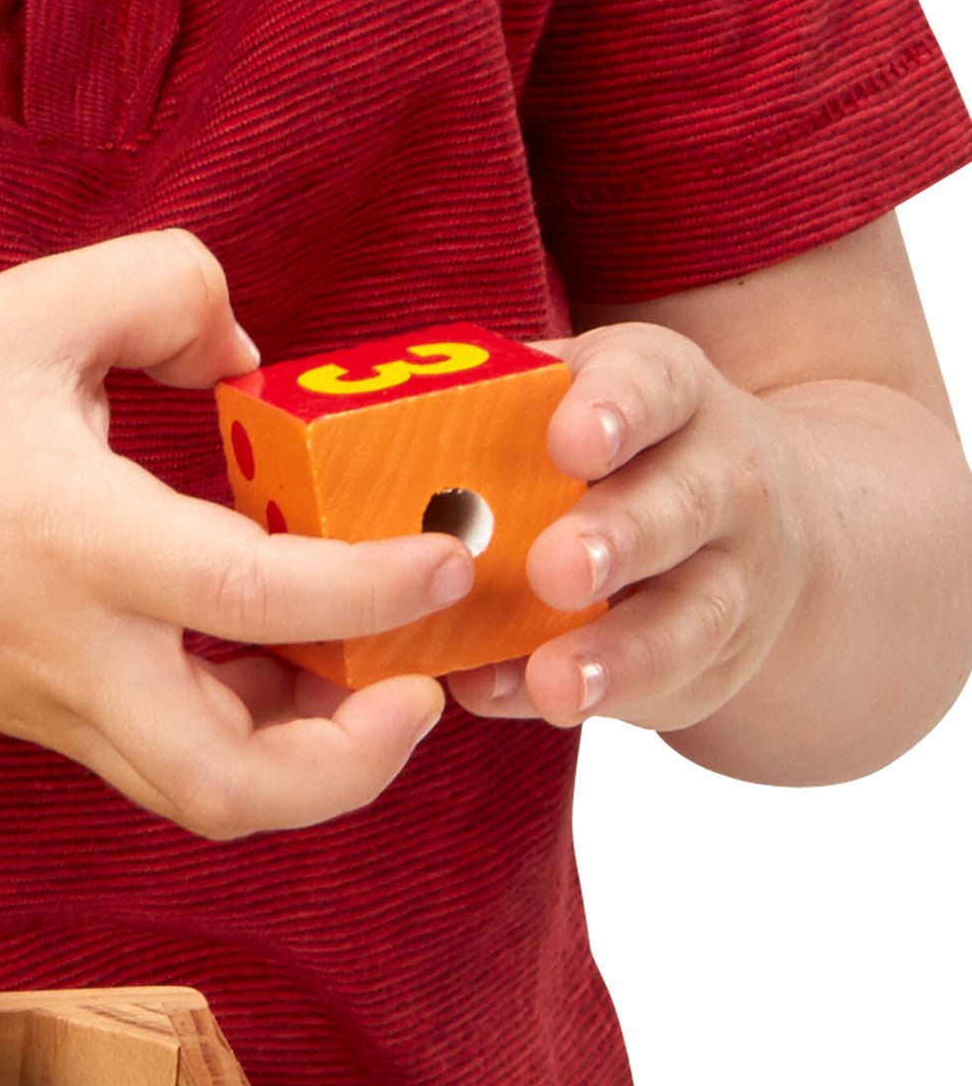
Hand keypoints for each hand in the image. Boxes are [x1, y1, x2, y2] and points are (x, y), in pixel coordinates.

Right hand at [0, 231, 473, 836]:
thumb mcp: (30, 310)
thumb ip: (168, 294)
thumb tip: (254, 360)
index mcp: (79, 542)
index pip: (259, 593)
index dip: (375, 589)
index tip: (448, 558)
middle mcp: (77, 654)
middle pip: (233, 788)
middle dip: (357, 764)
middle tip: (417, 690)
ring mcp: (61, 706)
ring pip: (207, 795)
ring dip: (312, 756)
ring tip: (365, 670)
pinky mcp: (54, 721)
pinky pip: (176, 760)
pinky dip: (253, 729)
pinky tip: (279, 657)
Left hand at [448, 322, 806, 731]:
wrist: (740, 526)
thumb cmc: (610, 460)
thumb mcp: (569, 414)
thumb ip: (489, 428)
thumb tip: (344, 478)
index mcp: (662, 394)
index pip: (652, 385)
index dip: (615, 410)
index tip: (572, 443)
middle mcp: (716, 475)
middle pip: (682, 502)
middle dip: (619, 536)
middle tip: (555, 571)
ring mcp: (731, 570)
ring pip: (696, 607)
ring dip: (621, 648)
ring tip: (559, 681)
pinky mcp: (715, 651)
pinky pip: (669, 677)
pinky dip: (603, 693)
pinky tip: (543, 701)